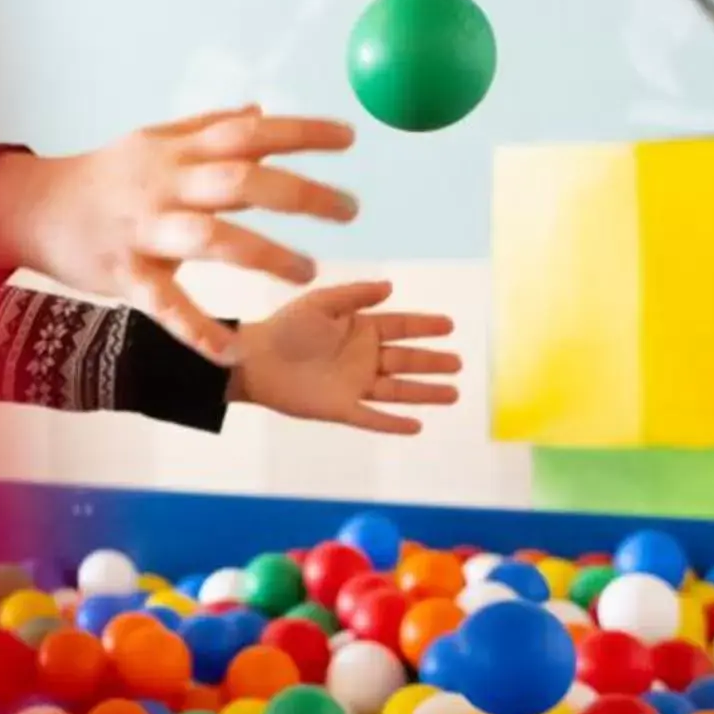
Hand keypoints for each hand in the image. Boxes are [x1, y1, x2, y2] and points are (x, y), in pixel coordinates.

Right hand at [0, 107, 357, 363]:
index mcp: (177, 151)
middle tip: (349, 209)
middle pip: (239, 181)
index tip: (348, 138)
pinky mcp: (125, 275)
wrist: (32, 208)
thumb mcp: (152, 141)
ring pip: (210, 239)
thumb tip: (260, 111)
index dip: (300, 132)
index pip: (248, 131)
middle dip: (299, 193)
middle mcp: (165, 185)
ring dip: (264, 254)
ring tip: (307, 272)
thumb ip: (207, 128)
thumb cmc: (103, 176)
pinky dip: (197, 329)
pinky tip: (231, 352)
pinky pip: (165, 305)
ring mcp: (144, 230)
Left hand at [231, 281, 461, 434]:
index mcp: (360, 329)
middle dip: (432, 363)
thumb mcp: (321, 303)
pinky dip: (393, 423)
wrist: (255, 360)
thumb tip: (390, 287)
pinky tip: (417, 426)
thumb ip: (355, 295)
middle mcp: (362, 357)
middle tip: (458, 364)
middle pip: (406, 361)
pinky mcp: (341, 408)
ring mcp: (354, 384)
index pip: (401, 327)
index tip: (449, 326)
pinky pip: (373, 417)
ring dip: (425, 393)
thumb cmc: (285, 328)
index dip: (425, 327)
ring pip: (398, 390)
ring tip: (453, 394)